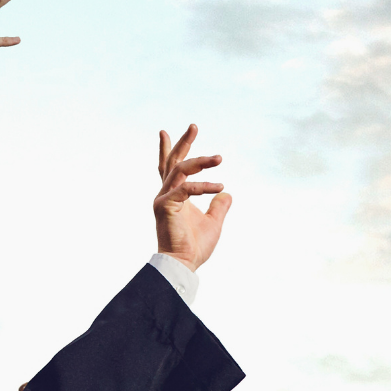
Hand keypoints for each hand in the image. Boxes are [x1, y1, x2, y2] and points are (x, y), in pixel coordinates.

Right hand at [153, 125, 231, 270]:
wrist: (184, 264)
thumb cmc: (194, 246)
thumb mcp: (213, 223)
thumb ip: (219, 207)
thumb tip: (227, 193)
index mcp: (174, 195)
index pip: (171, 168)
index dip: (171, 149)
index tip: (169, 131)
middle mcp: (166, 194)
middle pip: (172, 161)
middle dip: (183, 143)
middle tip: (194, 126)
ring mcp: (163, 198)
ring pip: (180, 170)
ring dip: (200, 161)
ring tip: (219, 157)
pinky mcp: (165, 206)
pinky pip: (186, 189)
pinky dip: (203, 186)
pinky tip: (219, 187)